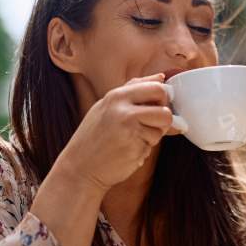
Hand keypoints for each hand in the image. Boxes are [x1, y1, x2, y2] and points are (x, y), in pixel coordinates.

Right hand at [53, 72, 184, 192]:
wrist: (80, 167)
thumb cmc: (95, 136)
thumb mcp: (107, 105)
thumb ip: (134, 90)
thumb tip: (161, 78)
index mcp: (117, 96)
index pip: (157, 88)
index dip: (163, 99)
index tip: (157, 106)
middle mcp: (123, 111)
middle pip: (165, 111)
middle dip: (164, 120)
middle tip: (150, 125)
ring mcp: (129, 130)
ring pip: (161, 130)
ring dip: (152, 137)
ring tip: (132, 139)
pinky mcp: (134, 149)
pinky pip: (152, 146)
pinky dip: (144, 149)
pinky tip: (127, 150)